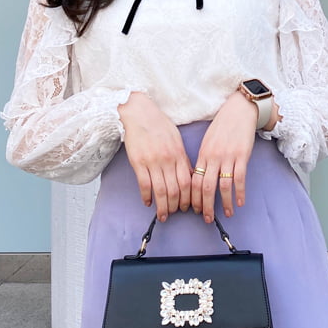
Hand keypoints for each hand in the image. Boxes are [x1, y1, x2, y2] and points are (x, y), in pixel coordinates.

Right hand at [118, 92, 191, 221]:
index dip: (189, 198)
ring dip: (162, 206)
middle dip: (176, 205)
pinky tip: (148, 202)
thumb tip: (188, 175)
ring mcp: (153, 161)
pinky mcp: (138, 162)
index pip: (188, 182)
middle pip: (175, 190)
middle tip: (174, 213)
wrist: (139, 112)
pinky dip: (147, 196)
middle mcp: (168, 159)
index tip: (188, 207)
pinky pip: (144, 184)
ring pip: (161, 190)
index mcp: (179, 154)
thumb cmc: (159, 125)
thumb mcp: (176, 139)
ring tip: (162, 215)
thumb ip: (182, 158)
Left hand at [191, 91, 259, 222]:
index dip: (194, 198)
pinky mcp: (242, 156)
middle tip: (208, 219)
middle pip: (206, 187)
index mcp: (202, 154)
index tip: (195, 209)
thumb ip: (204, 158)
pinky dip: (240, 193)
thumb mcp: (208, 141)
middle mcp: (213, 157)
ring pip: (223, 186)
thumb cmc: (223, 126)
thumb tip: (199, 177)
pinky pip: (239, 179)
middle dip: (206, 206)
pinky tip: (241, 202)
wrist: (239, 110)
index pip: (194, 181)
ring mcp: (227, 157)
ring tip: (227, 214)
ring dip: (224, 203)